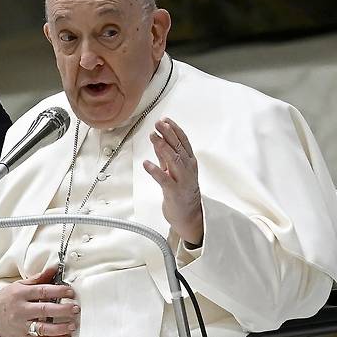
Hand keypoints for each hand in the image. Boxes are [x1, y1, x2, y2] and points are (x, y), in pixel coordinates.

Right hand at [0, 267, 79, 336]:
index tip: (70, 292)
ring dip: (59, 328)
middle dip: (62, 310)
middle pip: (44, 310)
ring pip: (42, 328)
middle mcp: (21, 310)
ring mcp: (22, 325)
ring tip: (72, 325)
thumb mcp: (21, 285)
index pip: (41, 291)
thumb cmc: (10, 298)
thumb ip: (39, 278)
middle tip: (75, 308)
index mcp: (21, 294)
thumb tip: (55, 268)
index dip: (57, 291)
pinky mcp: (23, 336)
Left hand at [144, 118, 203, 245]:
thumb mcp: (175, 170)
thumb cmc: (182, 192)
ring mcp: (182, 180)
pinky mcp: (174, 192)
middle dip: (168, 134)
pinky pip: (164, 180)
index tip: (165, 120)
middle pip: (179, 148)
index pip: (183, 142)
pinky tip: (146, 164)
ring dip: (163, 147)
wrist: (189, 216)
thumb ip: (166, 156)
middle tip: (158, 124)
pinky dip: (155, 171)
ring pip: (174, 161)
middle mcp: (188, 169)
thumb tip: (158, 138)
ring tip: (153, 137)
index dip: (174, 130)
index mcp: (189, 162)